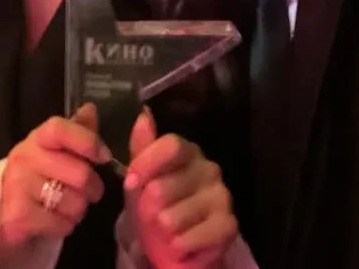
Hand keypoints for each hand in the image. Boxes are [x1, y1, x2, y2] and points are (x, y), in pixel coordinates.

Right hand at [0, 104, 110, 257]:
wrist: (0, 216)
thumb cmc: (34, 182)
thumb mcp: (52, 154)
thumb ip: (74, 132)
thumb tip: (91, 109)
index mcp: (36, 140)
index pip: (60, 129)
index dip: (88, 141)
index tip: (104, 156)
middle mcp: (24, 159)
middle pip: (79, 173)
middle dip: (93, 188)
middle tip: (88, 193)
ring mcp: (18, 187)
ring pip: (74, 202)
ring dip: (78, 210)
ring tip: (66, 208)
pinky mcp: (19, 217)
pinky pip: (62, 224)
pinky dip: (65, 226)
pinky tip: (53, 221)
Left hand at [123, 109, 237, 267]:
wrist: (172, 245)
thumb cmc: (155, 206)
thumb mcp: (140, 178)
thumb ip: (141, 148)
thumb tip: (143, 114)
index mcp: (188, 152)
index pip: (171, 146)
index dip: (146, 164)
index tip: (129, 183)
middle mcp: (209, 169)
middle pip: (164, 186)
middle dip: (148, 207)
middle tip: (150, 214)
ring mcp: (222, 197)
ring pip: (173, 216)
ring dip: (161, 230)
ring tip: (165, 230)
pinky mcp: (228, 226)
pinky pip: (191, 237)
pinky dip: (178, 245)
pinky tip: (179, 243)